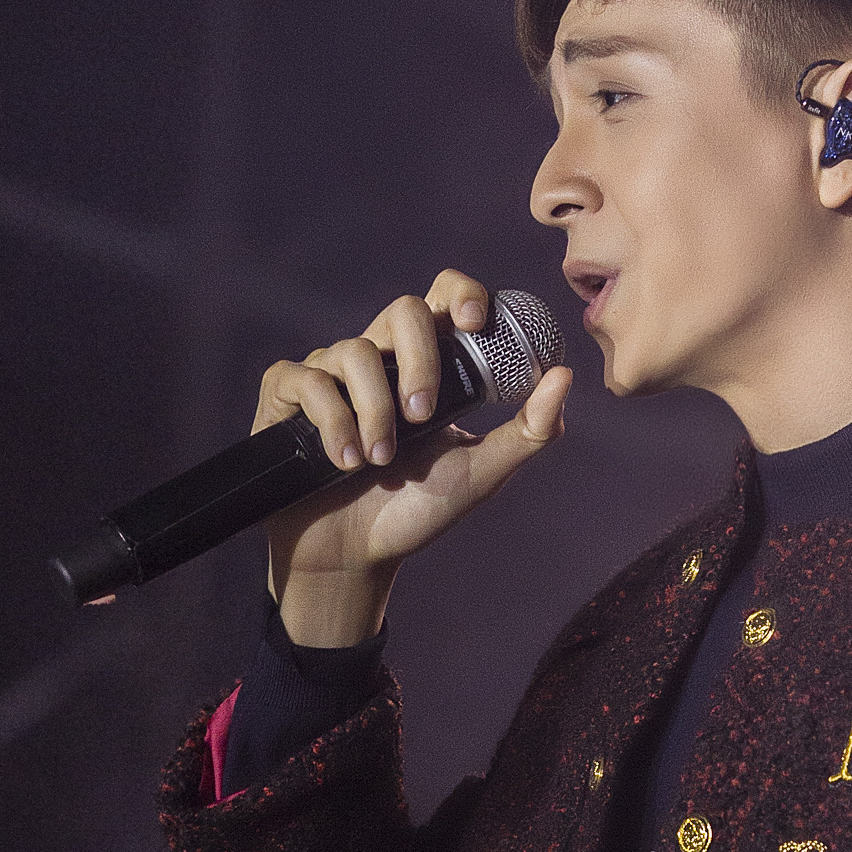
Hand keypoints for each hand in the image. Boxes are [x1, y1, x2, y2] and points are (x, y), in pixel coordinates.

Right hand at [256, 271, 571, 649]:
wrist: (355, 557)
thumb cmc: (416, 511)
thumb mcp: (482, 473)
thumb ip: (527, 431)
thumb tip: (564, 375)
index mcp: (428, 365)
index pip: (445, 300)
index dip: (462, 294)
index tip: (476, 321)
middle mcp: (381, 358)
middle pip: (403, 310)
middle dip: (420, 360)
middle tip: (423, 415)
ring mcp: (331, 372)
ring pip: (355, 351)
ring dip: (375, 411)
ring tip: (379, 461)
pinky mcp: (287, 393)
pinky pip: (308, 379)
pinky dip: (331, 422)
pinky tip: (343, 461)